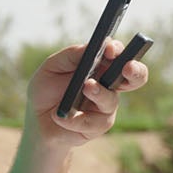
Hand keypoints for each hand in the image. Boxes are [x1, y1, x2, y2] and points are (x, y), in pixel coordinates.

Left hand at [30, 36, 149, 146]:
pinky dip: (74, 119)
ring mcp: (105, 106)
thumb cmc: (46, 90)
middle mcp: (108, 85)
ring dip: (99, 94)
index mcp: (100, 67)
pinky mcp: (97, 126)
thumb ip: (72, 55)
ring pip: (111, 100)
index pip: (118, 55)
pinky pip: (92, 122)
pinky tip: (59, 116)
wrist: (36, 120)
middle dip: (136, 71)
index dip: (118, 50)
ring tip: (86, 87)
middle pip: (135, 77)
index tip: (110, 49)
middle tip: (127, 68)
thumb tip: (93, 46)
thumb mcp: (53, 66)